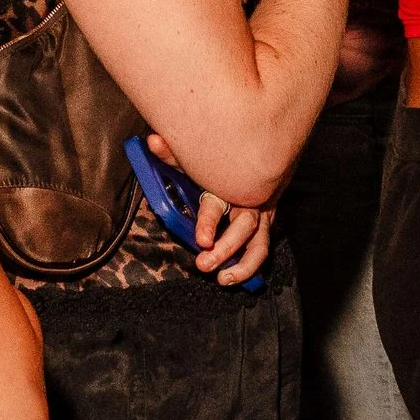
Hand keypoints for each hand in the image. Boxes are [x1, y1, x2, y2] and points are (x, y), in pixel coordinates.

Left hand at [146, 136, 273, 285]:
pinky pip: (262, 249)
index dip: (209, 222)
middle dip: (225, 248)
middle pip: (244, 226)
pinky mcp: (266, 226)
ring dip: (243, 265)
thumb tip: (153, 141)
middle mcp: (250, 199)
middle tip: (204, 263)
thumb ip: (175, 154)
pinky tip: (233, 277)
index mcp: (230, 182)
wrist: (260, 155)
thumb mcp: (197, 158)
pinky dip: (250, 266)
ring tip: (224, 278)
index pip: (218, 203)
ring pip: (260, 243)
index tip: (201, 240)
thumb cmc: (223, 160)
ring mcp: (262, 214)